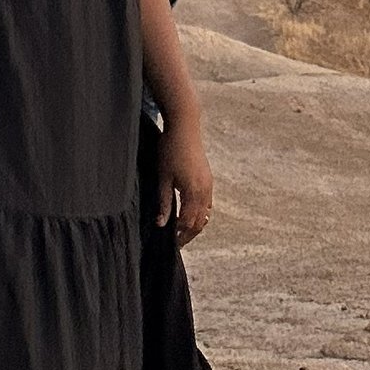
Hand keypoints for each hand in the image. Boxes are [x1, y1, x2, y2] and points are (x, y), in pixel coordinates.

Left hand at [156, 119, 212, 242]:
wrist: (185, 126)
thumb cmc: (170, 149)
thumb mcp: (163, 177)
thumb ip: (164, 202)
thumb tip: (161, 223)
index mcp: (193, 192)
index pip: (188, 223)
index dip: (179, 235)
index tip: (170, 243)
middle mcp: (204, 190)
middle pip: (200, 222)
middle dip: (189, 234)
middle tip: (177, 243)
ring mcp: (208, 184)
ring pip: (206, 214)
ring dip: (195, 224)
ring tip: (183, 231)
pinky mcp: (208, 178)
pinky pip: (208, 203)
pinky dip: (201, 213)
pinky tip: (191, 213)